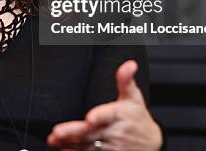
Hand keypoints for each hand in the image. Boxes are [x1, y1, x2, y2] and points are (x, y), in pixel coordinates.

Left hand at [47, 60, 161, 150]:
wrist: (152, 143)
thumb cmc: (138, 117)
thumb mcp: (134, 97)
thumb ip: (125, 81)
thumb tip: (129, 64)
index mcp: (120, 114)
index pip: (108, 115)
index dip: (99, 116)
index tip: (90, 118)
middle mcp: (114, 132)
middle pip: (91, 132)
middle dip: (73, 132)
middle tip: (57, 132)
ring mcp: (111, 147)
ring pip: (87, 146)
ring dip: (69, 143)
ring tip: (54, 140)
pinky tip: (64, 149)